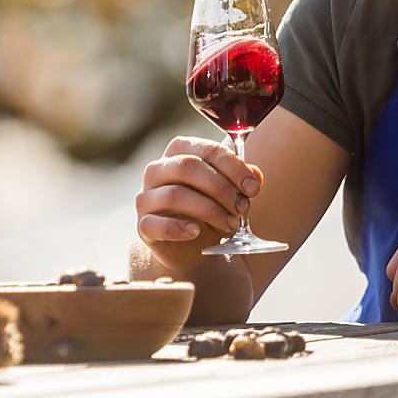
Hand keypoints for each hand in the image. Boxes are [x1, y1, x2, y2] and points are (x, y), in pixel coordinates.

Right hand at [135, 135, 262, 272]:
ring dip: (209, 210)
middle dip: (222, 188)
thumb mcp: (231, 193)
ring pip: (175, 195)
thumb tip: (255, 176)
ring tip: (229, 224)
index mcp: (180, 151)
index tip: (253, 187)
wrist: (192, 248)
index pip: (206, 150)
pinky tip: (196, 232)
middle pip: (188, 167)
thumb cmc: (211, 209)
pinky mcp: (143, 225)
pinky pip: (155, 224)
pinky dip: (178, 228)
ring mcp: (147, 197)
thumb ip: (244, 181)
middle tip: (242, 207)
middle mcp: (158, 170)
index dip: (233, 167)